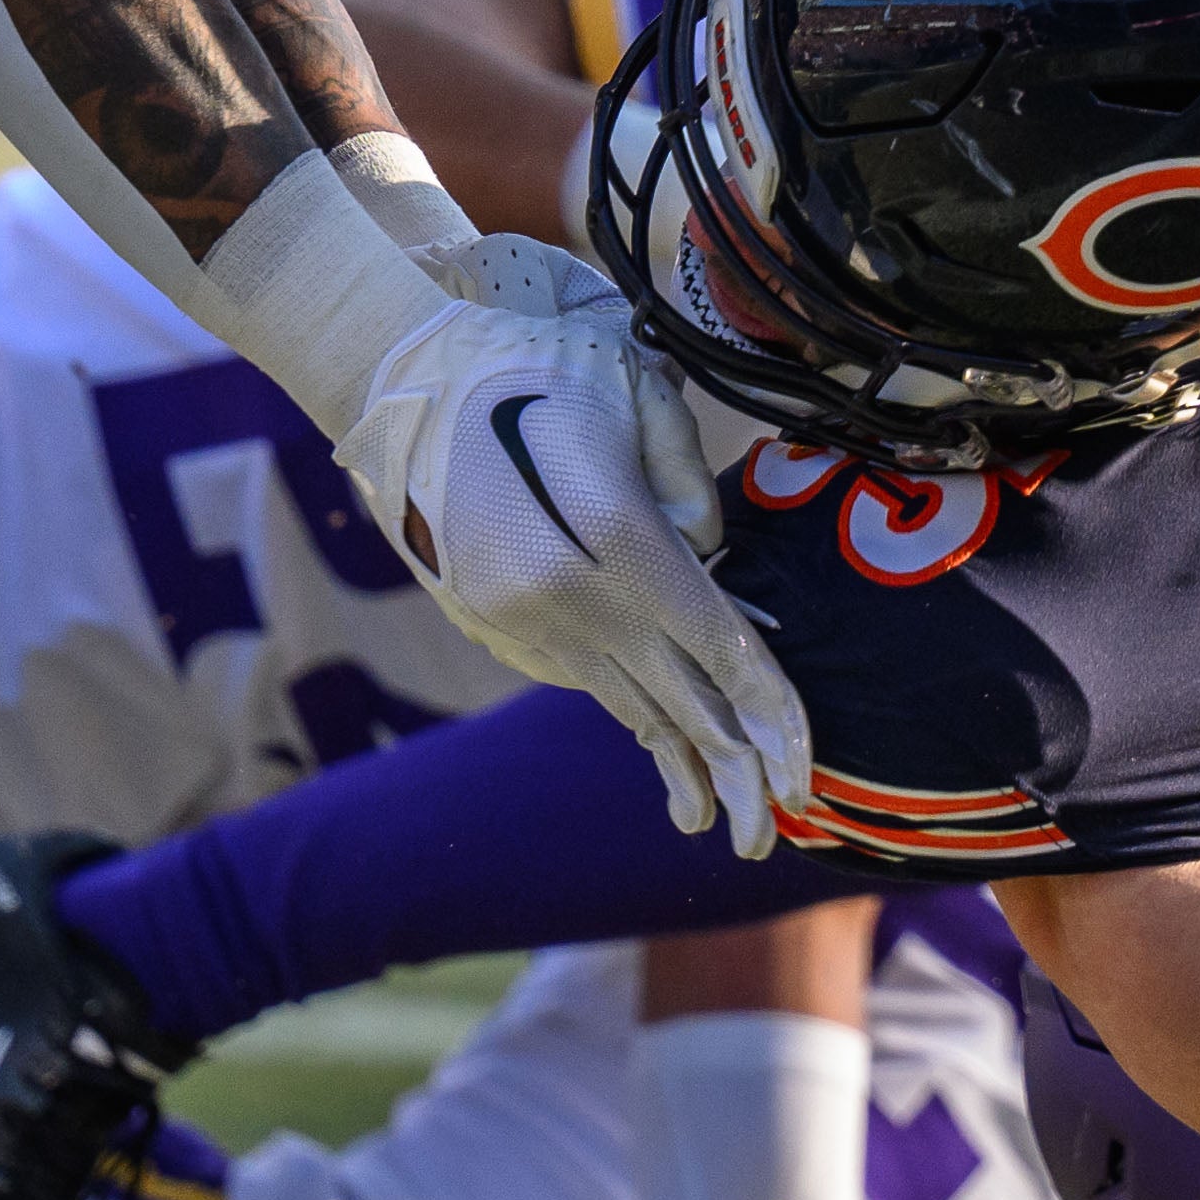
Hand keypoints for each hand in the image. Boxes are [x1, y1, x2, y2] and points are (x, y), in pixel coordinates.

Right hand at [331, 233, 806, 850]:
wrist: (395, 383)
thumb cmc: (532, 365)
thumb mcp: (635, 391)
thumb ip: (690, 484)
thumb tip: (712, 562)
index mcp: (609, 536)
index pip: (714, 639)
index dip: (768, 708)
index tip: (804, 768)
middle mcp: (562, 596)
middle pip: (672, 697)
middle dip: (731, 770)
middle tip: (773, 834)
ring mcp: (518, 621)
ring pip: (623, 700)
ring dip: (676, 760)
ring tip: (717, 819)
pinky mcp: (491, 628)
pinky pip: (582, 679)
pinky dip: (628, 714)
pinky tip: (661, 754)